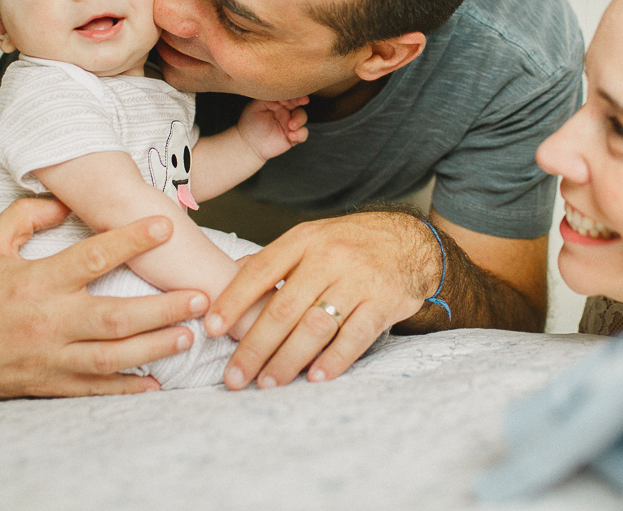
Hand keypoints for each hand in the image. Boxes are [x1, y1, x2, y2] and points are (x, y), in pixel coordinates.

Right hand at [0, 198, 209, 399]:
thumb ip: (26, 216)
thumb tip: (66, 198)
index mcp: (35, 281)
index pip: (92, 257)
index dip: (130, 240)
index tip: (164, 227)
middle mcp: (47, 321)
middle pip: (115, 316)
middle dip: (162, 308)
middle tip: (199, 297)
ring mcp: (49, 356)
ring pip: (111, 356)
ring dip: (154, 347)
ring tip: (188, 336)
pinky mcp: (46, 383)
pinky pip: (92, 389)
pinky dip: (125, 389)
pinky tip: (155, 384)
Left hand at [204, 212, 441, 388]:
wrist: (411, 241)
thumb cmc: (351, 244)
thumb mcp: (312, 239)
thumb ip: (274, 261)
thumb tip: (226, 279)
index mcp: (305, 240)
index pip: (261, 270)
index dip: (234, 300)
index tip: (211, 328)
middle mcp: (330, 257)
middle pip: (284, 308)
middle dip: (255, 346)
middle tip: (235, 376)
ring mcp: (359, 279)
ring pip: (316, 326)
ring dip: (288, 360)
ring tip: (268, 383)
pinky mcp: (385, 301)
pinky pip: (355, 335)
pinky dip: (334, 360)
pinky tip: (315, 378)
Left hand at [237, 96, 308, 160]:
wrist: (248, 144)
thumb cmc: (250, 123)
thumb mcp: (256, 107)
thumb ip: (268, 99)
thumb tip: (281, 98)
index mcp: (278, 102)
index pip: (288, 94)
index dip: (291, 93)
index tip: (287, 98)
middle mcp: (286, 111)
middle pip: (299, 102)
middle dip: (302, 100)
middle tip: (303, 100)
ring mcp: (290, 124)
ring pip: (302, 117)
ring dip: (299, 119)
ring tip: (291, 125)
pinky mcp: (293, 137)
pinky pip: (303, 134)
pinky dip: (300, 134)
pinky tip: (291, 136)